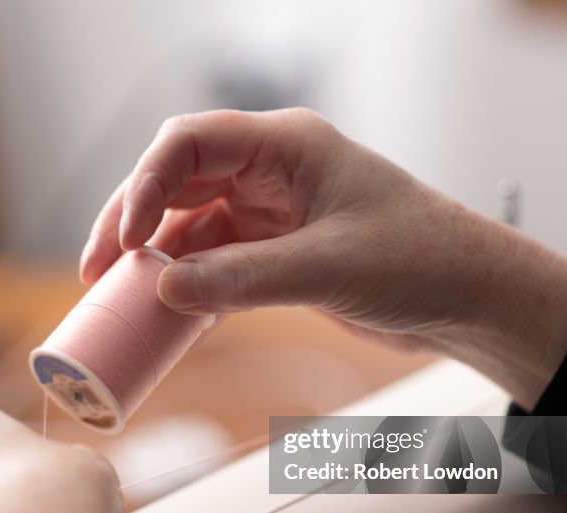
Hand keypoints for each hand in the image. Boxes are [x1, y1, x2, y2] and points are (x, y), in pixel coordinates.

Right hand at [80, 108, 566, 409]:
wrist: (469, 298)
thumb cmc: (420, 259)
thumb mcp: (328, 267)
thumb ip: (243, 278)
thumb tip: (162, 288)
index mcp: (285, 147)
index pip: (190, 143)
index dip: (144, 183)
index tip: (124, 238)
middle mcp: (269, 174)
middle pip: (175, 182)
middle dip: (130, 223)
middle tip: (98, 271)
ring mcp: (268, 215)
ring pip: (188, 228)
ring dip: (153, 262)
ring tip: (118, 300)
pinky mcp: (273, 255)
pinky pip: (212, 265)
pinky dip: (185, 288)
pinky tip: (163, 316)